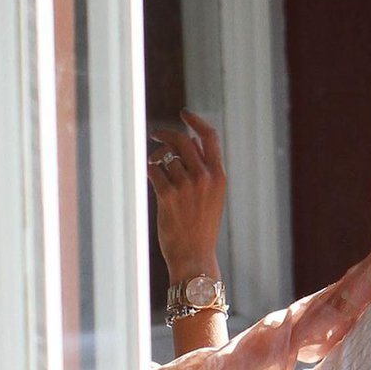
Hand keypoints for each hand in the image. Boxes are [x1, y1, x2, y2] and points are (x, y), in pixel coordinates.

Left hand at [147, 110, 225, 280]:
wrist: (194, 256)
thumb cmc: (201, 227)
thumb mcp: (212, 196)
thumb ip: (204, 169)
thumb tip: (187, 140)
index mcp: (219, 176)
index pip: (209, 137)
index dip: (195, 121)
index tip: (183, 113)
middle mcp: (204, 178)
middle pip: (181, 140)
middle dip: (165, 134)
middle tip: (155, 135)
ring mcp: (186, 186)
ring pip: (166, 159)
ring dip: (159, 163)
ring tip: (160, 176)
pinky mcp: (167, 195)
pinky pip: (153, 171)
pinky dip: (151, 174)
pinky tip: (155, 184)